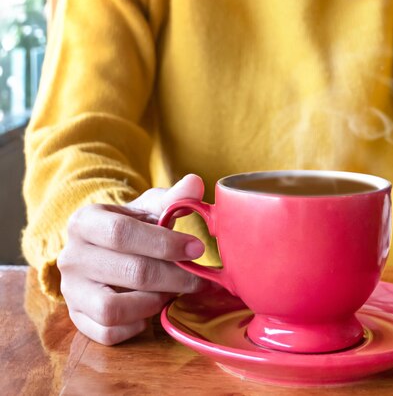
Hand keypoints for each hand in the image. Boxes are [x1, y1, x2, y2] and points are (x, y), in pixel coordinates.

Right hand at [57, 174, 207, 344]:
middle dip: (173, 277)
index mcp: (85, 221)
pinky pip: (107, 332)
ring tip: (170, 292)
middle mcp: (71, 256)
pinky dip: (135, 324)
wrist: (103, 247)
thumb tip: (196, 183)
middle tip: (199, 279)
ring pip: (112, 308)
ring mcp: (70, 290)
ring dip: (152, 303)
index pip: (122, 233)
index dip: (163, 243)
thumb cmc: (133, 226)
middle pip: (128, 272)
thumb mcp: (149, 206)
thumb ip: (173, 198)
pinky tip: (151, 308)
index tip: (197, 249)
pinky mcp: (76, 317)